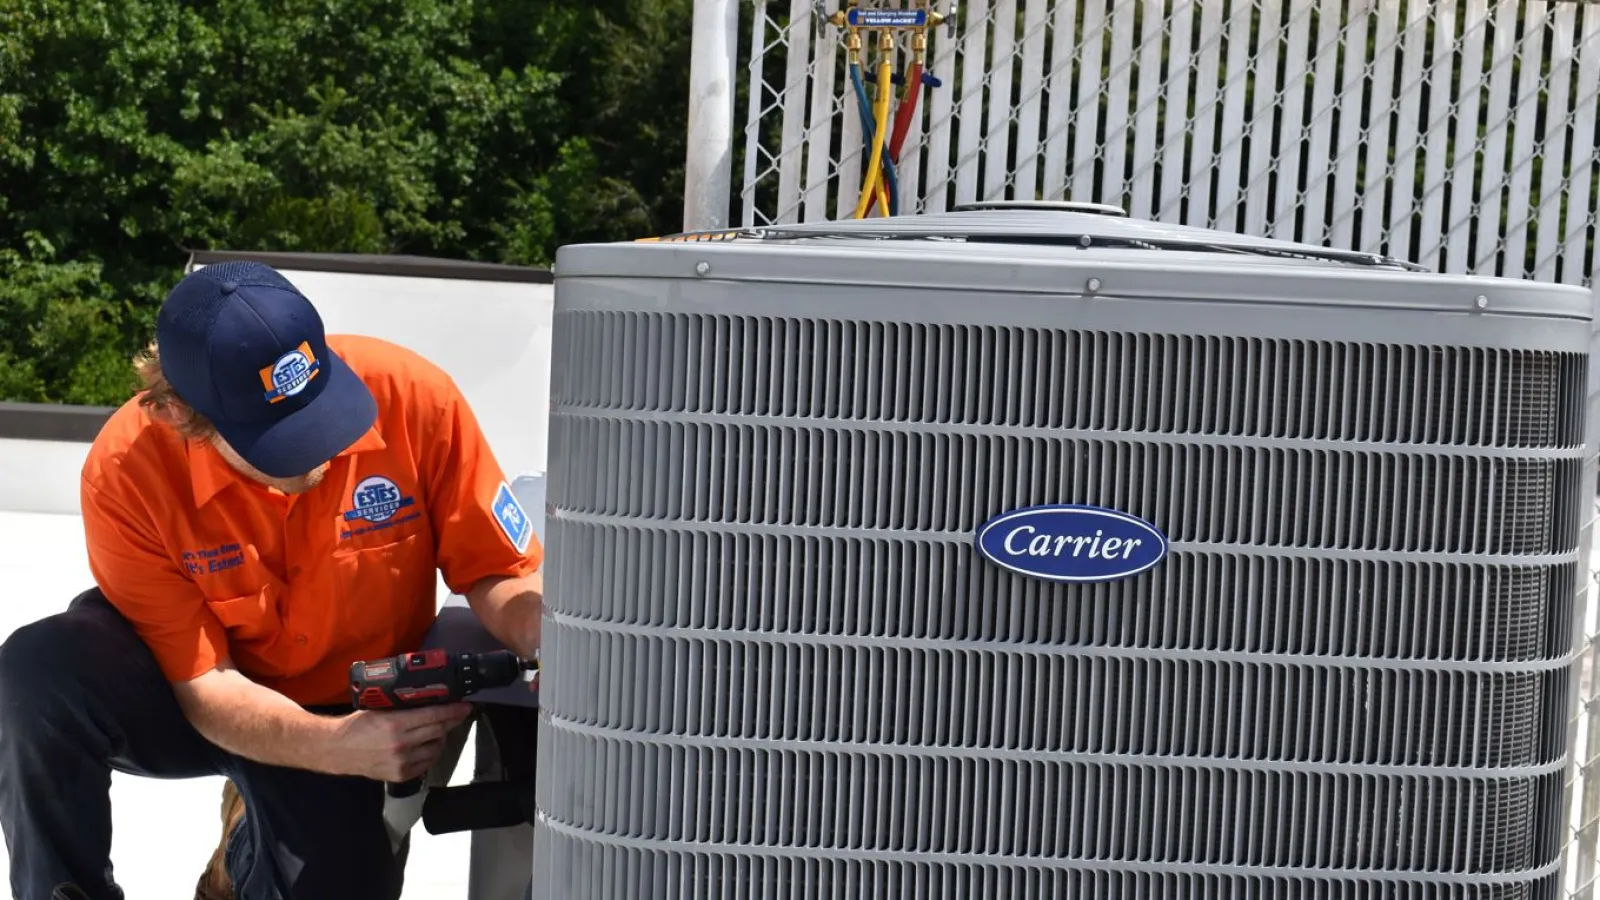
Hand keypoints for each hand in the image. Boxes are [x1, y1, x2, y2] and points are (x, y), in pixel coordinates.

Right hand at [321, 703, 472, 782]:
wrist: (337, 750)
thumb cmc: (357, 726)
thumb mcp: (379, 709)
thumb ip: (403, 707)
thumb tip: (427, 699)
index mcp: (395, 724)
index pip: (434, 715)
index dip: (453, 710)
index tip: (464, 706)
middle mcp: (401, 744)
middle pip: (438, 731)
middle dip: (452, 721)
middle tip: (458, 714)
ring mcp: (402, 762)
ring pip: (436, 748)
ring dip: (441, 738)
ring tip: (439, 730)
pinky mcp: (401, 774)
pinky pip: (427, 763)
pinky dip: (431, 753)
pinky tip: (428, 745)